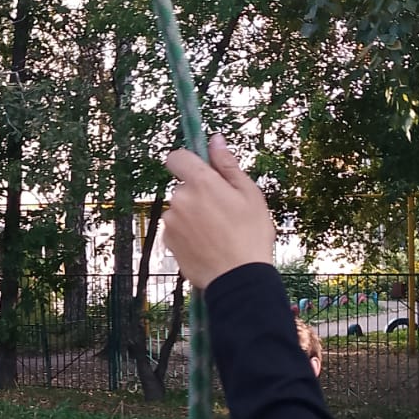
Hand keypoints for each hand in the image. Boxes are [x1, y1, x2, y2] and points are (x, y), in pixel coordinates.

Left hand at [163, 134, 275, 288]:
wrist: (239, 278)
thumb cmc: (251, 235)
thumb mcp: (249, 194)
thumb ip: (227, 164)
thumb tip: (215, 140)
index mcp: (201, 183)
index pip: (176, 158)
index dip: (186, 161)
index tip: (200, 171)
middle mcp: (180, 199)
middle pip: (183, 187)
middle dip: (198, 194)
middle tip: (222, 211)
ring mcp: (171, 221)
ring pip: (180, 209)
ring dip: (192, 215)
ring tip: (216, 232)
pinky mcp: (168, 241)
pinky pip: (176, 229)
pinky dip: (187, 233)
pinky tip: (206, 244)